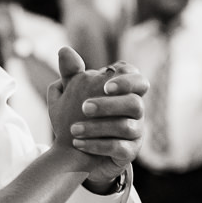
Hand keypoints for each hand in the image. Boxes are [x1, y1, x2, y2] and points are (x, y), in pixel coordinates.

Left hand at [49, 50, 147, 185]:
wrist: (76, 151)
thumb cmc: (78, 117)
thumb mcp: (71, 95)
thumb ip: (70, 73)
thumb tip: (64, 50)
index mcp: (124, 92)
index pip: (137, 79)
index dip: (126, 81)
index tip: (105, 86)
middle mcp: (135, 111)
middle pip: (135, 103)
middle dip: (110, 104)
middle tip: (84, 107)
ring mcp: (135, 132)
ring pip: (128, 127)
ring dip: (99, 127)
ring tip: (74, 130)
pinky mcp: (129, 152)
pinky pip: (120, 148)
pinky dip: (98, 145)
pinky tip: (78, 143)